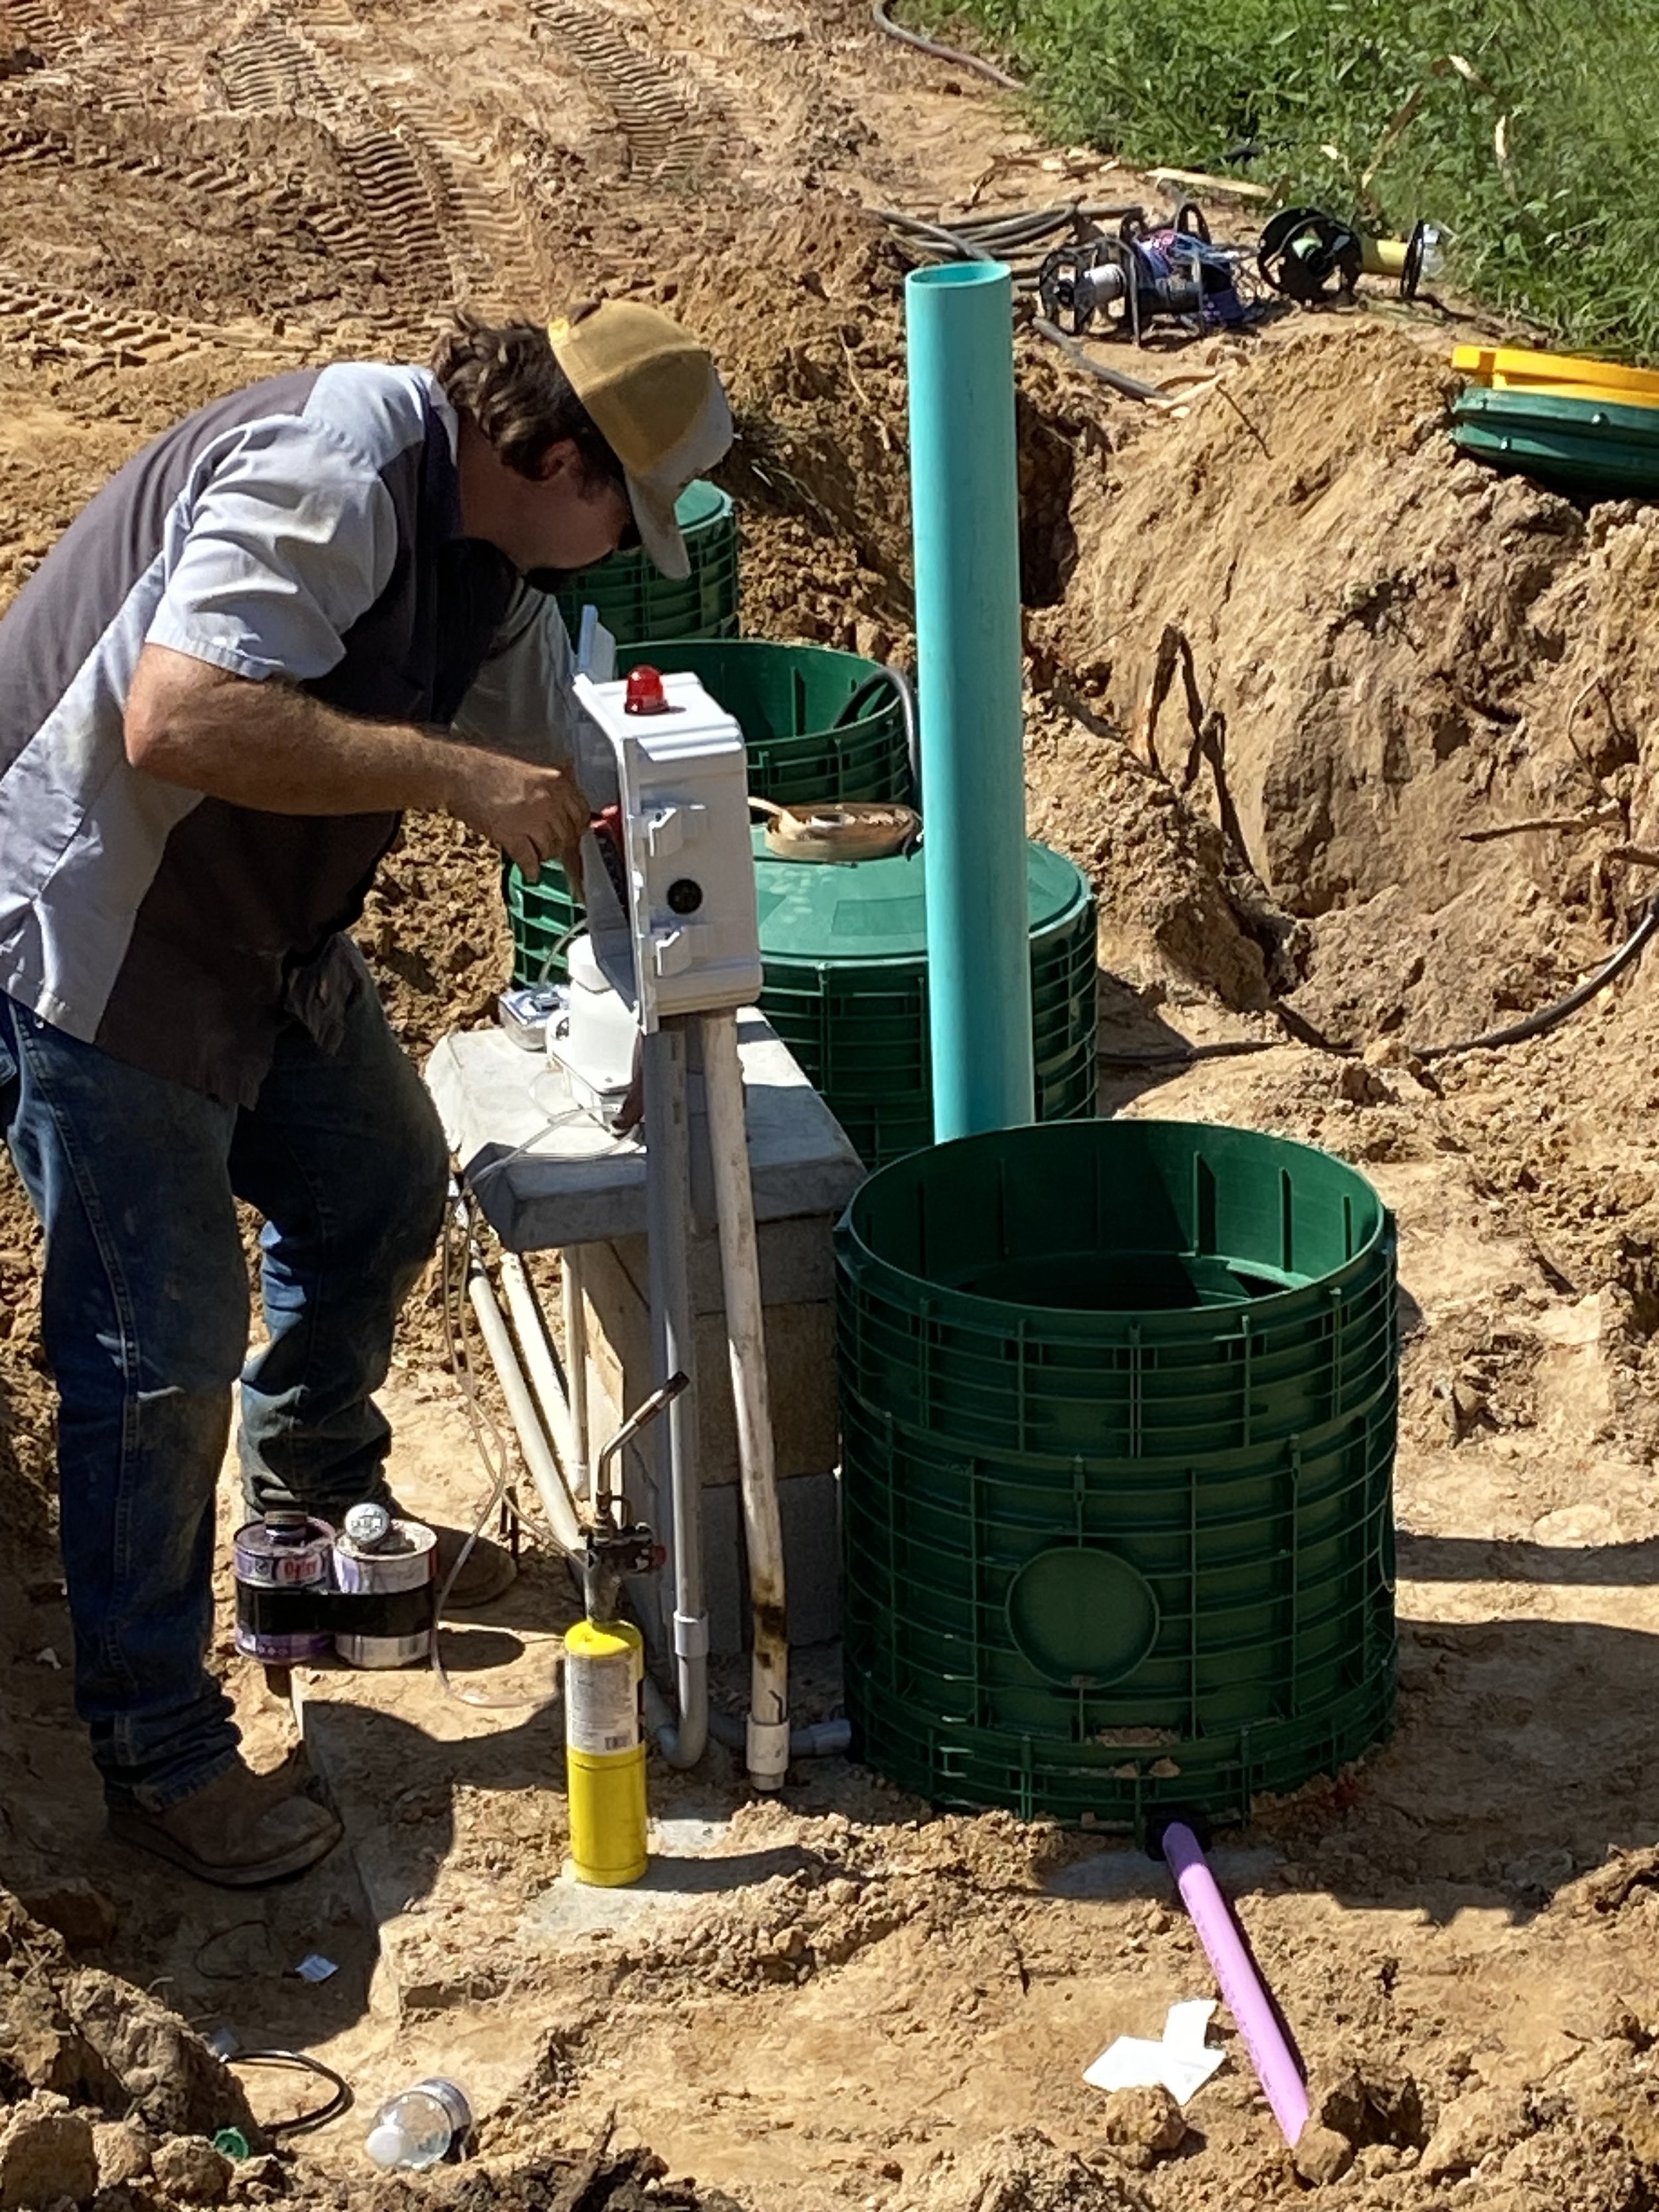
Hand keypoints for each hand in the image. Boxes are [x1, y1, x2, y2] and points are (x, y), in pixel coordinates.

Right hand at [449, 751, 589, 881]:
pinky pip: (530, 860)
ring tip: (535, 853)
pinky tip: (530, 871)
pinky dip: (531, 869)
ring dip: (543, 856)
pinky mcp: (511, 835)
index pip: (581, 814)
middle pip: (567, 835)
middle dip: (559, 845)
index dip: (575, 828)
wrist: (458, 773)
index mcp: (555, 782)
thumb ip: (552, 782)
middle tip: (549, 846)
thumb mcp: (530, 767)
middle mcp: (548, 800)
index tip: (571, 834)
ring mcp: (531, 818)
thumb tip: (569, 791)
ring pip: (550, 850)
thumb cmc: (488, 770)